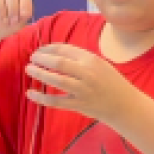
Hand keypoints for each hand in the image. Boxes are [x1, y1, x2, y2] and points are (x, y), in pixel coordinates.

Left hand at [25, 44, 143, 125]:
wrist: (125, 104)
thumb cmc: (109, 81)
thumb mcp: (98, 63)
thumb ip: (79, 58)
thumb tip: (53, 52)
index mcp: (92, 59)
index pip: (65, 49)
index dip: (48, 48)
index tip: (40, 50)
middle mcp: (88, 73)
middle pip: (59, 63)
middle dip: (41, 59)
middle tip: (31, 58)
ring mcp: (83, 90)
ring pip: (56, 80)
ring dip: (39, 73)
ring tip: (29, 69)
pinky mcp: (79, 105)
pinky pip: (56, 102)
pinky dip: (40, 98)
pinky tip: (30, 93)